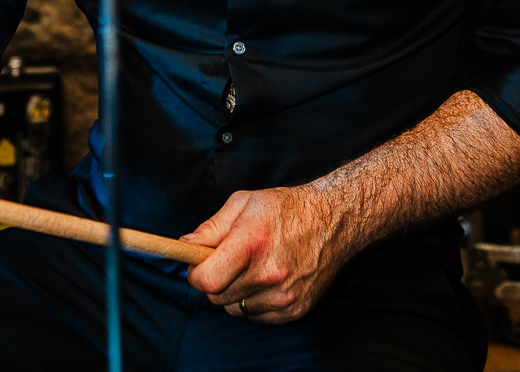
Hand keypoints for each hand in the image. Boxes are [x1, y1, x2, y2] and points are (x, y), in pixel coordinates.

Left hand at [181, 185, 355, 323]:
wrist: (334, 220)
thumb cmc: (286, 208)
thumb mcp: (244, 203)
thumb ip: (210, 227)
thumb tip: (185, 246)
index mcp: (252, 242)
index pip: (207, 280)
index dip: (195, 275)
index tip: (198, 266)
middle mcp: (269, 273)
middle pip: (218, 297)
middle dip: (214, 281)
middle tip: (227, 262)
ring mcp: (284, 295)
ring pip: (235, 309)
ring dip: (235, 293)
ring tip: (251, 268)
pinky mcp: (296, 309)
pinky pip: (257, 317)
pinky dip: (255, 302)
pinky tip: (267, 280)